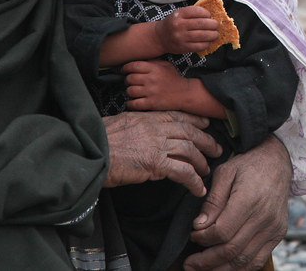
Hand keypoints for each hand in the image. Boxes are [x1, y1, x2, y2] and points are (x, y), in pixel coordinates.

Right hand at [102, 111, 220, 194]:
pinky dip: (193, 181)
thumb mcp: (120, 124)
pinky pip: (182, 171)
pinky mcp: (155, 163)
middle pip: (189, 131)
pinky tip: (197, 189)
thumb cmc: (98, 141)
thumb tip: (143, 132)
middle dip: (206, 140)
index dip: (194, 120)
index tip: (205, 124)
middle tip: (216, 149)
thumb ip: (136, 126)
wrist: (90, 152)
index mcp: (146, 117)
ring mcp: (156, 144)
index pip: (177, 116)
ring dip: (201, 161)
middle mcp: (155, 128)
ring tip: (206, 170)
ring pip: (189, 150)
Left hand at [124, 59, 187, 110]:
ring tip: (133, 92)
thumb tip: (136, 63)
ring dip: (129, 92)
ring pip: (130, 91)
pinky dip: (130, 103)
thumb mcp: (165, 65)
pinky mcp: (151, 103)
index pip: (133, 66)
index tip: (124, 71)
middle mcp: (151, 79)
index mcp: (154, 69)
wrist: (185, 93)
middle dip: (127, 81)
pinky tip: (132, 102)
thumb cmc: (174, 78)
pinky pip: (133, 104)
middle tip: (130, 82)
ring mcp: (151, 92)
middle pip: (129, 79)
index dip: (125, 68)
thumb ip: (152, 62)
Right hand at [155, 6, 218, 55]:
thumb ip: (192, 13)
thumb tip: (211, 16)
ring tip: (215, 34)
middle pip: (201, 24)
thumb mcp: (179, 14)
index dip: (207, 13)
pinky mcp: (183, 47)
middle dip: (213, 24)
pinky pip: (198, 46)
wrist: (160, 37)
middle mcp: (179, 25)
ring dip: (212, 35)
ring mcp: (180, 37)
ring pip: (202, 35)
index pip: (197, 11)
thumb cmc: (173, 24)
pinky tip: (208, 42)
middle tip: (216, 25)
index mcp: (178, 14)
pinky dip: (206, 44)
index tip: (210, 16)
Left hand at [184, 135, 291, 269]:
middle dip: (206, 261)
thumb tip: (199, 225)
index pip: (222, 231)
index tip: (193, 234)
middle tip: (189, 263)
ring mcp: (273, 228)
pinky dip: (240, 269)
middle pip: (231, 250)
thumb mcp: (225, 172)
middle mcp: (264, 217)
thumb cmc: (249, 166)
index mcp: (249, 199)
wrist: (278, 163)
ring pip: (244, 260)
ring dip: (220, 269)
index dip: (203, 238)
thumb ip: (212, 200)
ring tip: (202, 269)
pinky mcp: (278, 234)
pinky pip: (257, 260)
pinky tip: (223, 268)